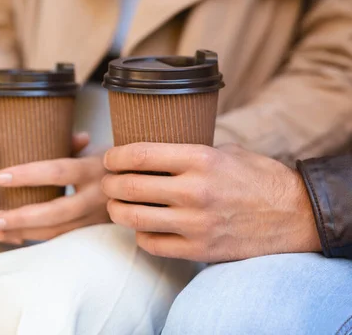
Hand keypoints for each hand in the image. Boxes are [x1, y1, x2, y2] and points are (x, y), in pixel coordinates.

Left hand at [0, 132, 110, 242]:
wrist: (146, 183)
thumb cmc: (111, 160)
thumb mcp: (95, 147)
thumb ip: (71, 143)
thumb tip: (54, 134)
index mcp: (95, 168)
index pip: (58, 171)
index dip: (28, 175)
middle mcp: (98, 195)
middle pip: (56, 211)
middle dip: (21, 216)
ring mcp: (98, 217)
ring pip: (58, 231)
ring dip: (25, 231)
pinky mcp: (95, 230)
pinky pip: (63, 237)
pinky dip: (37, 237)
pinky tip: (13, 235)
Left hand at [102, 143, 320, 262]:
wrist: (294, 215)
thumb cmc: (257, 177)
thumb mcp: (225, 151)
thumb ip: (188, 152)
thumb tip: (150, 153)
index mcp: (201, 159)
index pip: (141, 155)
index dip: (115, 156)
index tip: (109, 158)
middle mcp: (195, 191)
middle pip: (130, 187)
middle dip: (110, 183)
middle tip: (108, 182)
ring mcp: (196, 224)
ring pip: (134, 218)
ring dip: (116, 210)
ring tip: (115, 204)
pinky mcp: (200, 249)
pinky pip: (152, 244)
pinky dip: (139, 235)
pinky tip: (141, 227)